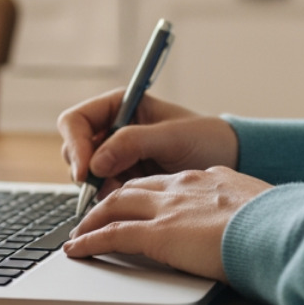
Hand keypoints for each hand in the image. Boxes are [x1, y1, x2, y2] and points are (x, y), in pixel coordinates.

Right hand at [57, 90, 238, 195]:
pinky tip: (134, 198)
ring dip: (100, 187)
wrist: (228, 161)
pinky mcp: (124, 179)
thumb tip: (95, 162)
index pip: (76, 121)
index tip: (87, 171)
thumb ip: (133, 143)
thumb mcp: (172, 137)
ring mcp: (116, 156)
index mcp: (120, 106)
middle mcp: (112, 129)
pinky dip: (112, 198)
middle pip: (75, 150)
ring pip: (85, 175)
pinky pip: (103, 191)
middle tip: (106, 187)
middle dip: (86, 170)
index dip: (76, 145)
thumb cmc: (206, 138)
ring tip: (130, 190)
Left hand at [64, 167, 271, 280]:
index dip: (151, 193)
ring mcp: (169, 208)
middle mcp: (186, 186)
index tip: (144, 203)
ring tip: (81, 232)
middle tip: (99, 214)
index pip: (172, 182)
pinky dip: (90, 241)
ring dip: (94, 218)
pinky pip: (112, 235)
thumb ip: (251, 217)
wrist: (281, 230)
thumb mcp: (266, 213)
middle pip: (136, 188)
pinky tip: (77, 250)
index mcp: (214, 178)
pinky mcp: (157, 233)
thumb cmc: (283, 227)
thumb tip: (258, 233)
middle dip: (114, 199)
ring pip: (115, 205)